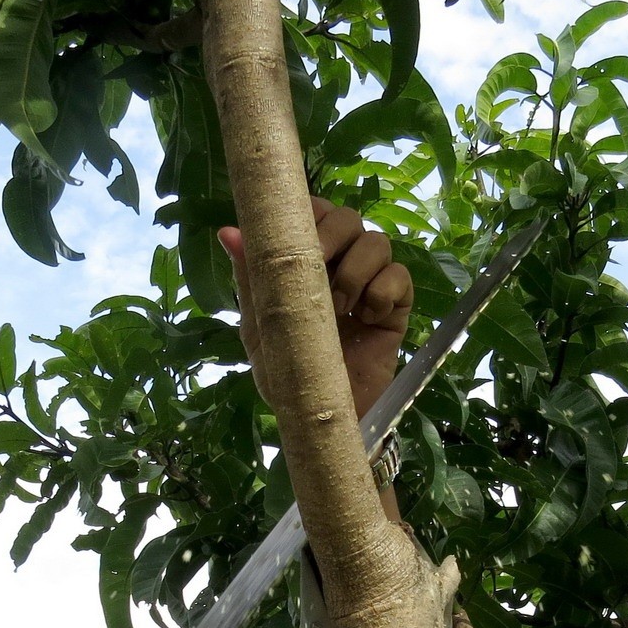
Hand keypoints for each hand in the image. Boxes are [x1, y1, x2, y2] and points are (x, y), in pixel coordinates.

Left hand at [219, 198, 414, 418]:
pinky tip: (368, 318)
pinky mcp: (395, 308)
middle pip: (349, 217)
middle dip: (334, 237)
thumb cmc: (288, 373)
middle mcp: (340, 264)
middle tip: (319, 271)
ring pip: (378, 241)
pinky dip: (384, 291)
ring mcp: (370, 284)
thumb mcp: (261, 326)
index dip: (311, 212)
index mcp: (306, 261)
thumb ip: (251, 277)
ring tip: (341, 307)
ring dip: (357, 268)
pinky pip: (400, 276)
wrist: (322, 416)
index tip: (299, 237)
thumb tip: (227, 232)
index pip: (314, 211)